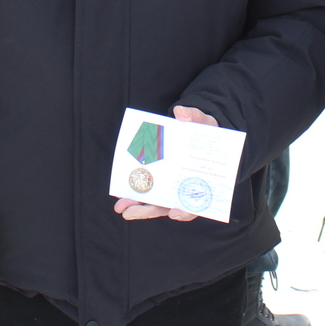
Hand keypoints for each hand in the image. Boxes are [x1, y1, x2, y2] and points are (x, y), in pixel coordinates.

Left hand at [115, 105, 218, 220]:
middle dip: (148, 211)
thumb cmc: (204, 130)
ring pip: (156, 204)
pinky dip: (136, 196)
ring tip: (120, 207)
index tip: (174, 212)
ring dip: (138, 208)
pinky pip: (148, 193)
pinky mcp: (160, 182)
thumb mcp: (203, 122)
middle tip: (131, 212)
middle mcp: (186, 189)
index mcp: (202, 181)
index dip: (186, 210)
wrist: (197, 130)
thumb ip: (194, 117)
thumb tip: (181, 113)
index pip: (197, 203)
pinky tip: (121, 197)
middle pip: (169, 207)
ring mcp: (171, 188)